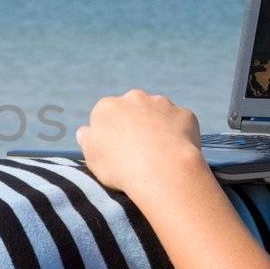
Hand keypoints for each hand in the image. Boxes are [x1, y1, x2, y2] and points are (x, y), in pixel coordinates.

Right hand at [76, 90, 206, 196]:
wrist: (162, 170)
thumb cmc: (120, 167)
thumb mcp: (91, 157)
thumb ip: (87, 140)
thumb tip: (85, 131)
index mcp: (107, 107)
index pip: (105, 116)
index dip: (110, 134)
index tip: (115, 152)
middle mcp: (133, 98)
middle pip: (132, 109)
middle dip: (135, 125)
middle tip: (138, 151)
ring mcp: (161, 103)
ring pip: (157, 113)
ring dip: (157, 127)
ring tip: (158, 154)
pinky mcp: (184, 114)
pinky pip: (180, 123)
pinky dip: (178, 134)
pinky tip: (175, 152)